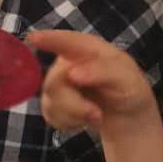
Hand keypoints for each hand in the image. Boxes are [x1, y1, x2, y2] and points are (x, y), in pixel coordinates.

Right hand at [27, 30, 155, 130]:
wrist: (126, 113)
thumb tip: (71, 74)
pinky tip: (83, 119)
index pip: (66, 41)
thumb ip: (102, 71)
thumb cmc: (129, 88)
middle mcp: (68, 62)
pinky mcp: (53, 102)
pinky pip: (50, 114)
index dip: (50, 39)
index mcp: (88, 48)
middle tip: (97, 114)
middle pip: (55, 81)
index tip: (34, 39)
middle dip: (74, 104)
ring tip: (97, 116)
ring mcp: (58, 82)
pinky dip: (69, 123)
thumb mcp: (127, 78)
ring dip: (75, 115)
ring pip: (50, 100)